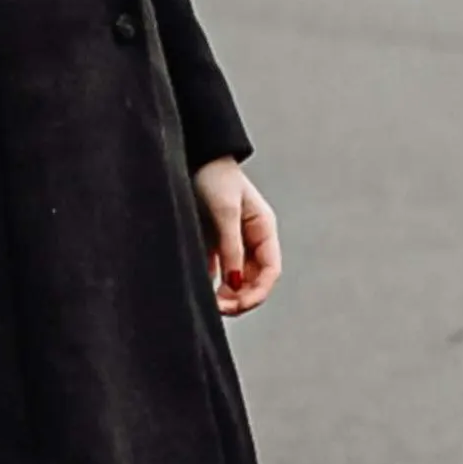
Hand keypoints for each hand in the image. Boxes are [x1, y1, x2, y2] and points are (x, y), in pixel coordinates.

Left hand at [194, 159, 280, 316]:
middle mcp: (251, 238)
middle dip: (241, 297)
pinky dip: (212, 283)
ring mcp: (232, 240)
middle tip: (219, 309)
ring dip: (227, 294)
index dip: (258, 292)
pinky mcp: (213, 240)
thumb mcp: (225, 211)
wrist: (193, 154)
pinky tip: (200, 290)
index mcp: (263, 229)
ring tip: (209, 304)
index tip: (238, 304)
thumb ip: (231, 246)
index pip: (270, 271)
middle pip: (254, 279)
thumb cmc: (213, 177)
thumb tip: (234, 282)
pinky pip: (217, 269)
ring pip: (236, 277)